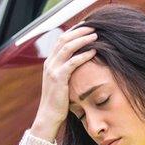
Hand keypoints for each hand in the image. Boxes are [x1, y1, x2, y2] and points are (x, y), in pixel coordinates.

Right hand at [31, 24, 97, 140]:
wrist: (48, 116)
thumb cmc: (58, 102)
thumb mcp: (62, 83)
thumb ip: (67, 72)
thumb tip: (80, 65)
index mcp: (50, 63)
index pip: (61, 40)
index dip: (74, 31)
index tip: (87, 27)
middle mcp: (49, 63)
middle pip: (63, 39)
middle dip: (79, 31)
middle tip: (93, 27)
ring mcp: (52, 70)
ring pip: (67, 47)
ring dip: (82, 39)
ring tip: (95, 36)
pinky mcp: (58, 78)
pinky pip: (72, 62)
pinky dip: (83, 55)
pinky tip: (94, 51)